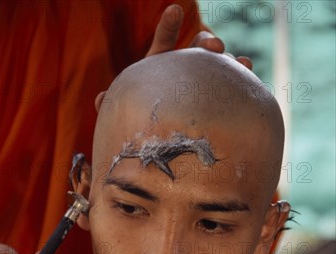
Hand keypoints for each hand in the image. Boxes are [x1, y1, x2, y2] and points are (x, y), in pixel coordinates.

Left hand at [95, 4, 252, 111]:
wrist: (158, 142)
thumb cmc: (139, 121)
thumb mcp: (125, 110)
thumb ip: (112, 104)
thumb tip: (99, 99)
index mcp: (160, 69)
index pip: (163, 45)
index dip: (167, 28)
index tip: (174, 10)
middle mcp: (183, 72)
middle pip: (196, 50)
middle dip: (205, 43)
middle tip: (214, 46)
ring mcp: (201, 85)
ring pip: (218, 68)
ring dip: (229, 64)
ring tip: (241, 63)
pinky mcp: (214, 100)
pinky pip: (230, 90)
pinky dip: (241, 83)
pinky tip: (251, 81)